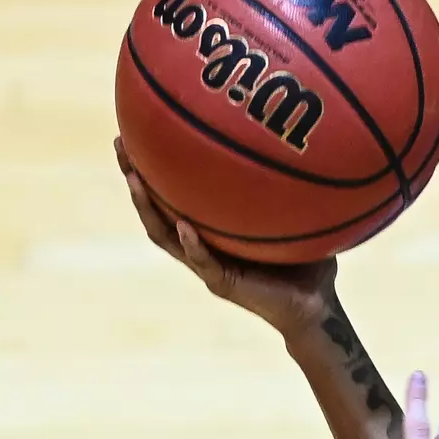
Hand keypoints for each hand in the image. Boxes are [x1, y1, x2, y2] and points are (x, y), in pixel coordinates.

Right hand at [115, 137, 336, 336]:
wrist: (317, 306)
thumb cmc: (310, 260)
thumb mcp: (299, 214)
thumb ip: (291, 185)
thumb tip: (302, 141)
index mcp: (213, 230)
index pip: (174, 195)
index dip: (154, 168)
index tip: (139, 132)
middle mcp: (202, 246)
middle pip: (155, 210)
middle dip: (135, 177)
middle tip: (121, 144)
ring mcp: (208, 266)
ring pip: (165, 236)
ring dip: (147, 208)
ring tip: (134, 179)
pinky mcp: (224, 284)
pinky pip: (203, 262)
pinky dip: (192, 245)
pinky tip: (182, 227)